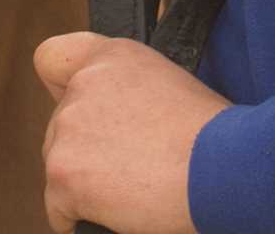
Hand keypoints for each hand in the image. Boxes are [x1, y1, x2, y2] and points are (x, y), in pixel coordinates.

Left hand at [36, 33, 223, 233]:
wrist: (221, 168)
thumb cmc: (212, 137)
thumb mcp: (169, 85)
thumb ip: (128, 90)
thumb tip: (116, 120)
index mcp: (111, 57)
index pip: (53, 58)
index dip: (62, 88)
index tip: (83, 111)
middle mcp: (83, 85)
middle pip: (59, 127)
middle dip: (86, 149)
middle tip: (132, 165)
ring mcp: (68, 129)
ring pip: (59, 167)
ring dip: (87, 183)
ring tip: (134, 187)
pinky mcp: (63, 174)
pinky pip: (58, 209)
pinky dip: (82, 218)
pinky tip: (118, 214)